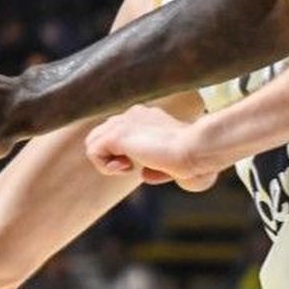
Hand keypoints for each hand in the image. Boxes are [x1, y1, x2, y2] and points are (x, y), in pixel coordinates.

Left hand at [85, 104, 219, 190]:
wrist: (196, 150)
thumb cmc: (196, 160)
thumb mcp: (177, 165)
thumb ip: (158, 167)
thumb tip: (144, 174)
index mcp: (149, 117)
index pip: (122, 130)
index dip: (126, 153)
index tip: (145, 165)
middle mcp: (135, 114)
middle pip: (104, 132)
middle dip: (112, 155)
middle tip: (132, 167)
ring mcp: (125, 122)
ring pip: (94, 140)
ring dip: (107, 161)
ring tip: (126, 168)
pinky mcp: (118, 134)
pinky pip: (92, 151)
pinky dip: (104, 166)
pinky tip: (125, 168)